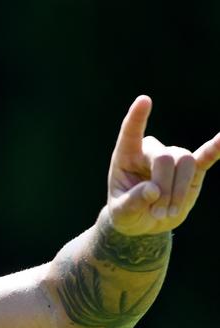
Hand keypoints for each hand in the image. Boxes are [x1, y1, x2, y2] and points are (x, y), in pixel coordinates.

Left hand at [107, 95, 219, 235]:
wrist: (143, 222)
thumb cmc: (126, 212)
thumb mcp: (122, 212)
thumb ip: (133, 201)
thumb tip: (153, 189)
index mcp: (125, 155)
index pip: (130, 132)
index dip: (137, 117)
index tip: (144, 100)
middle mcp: (149, 151)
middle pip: (165, 158)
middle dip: (164, 187)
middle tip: (157, 213)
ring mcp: (172, 158)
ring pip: (184, 163)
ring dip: (178, 191)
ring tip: (166, 213)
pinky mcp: (191, 170)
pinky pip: (205, 156)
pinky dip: (216, 148)